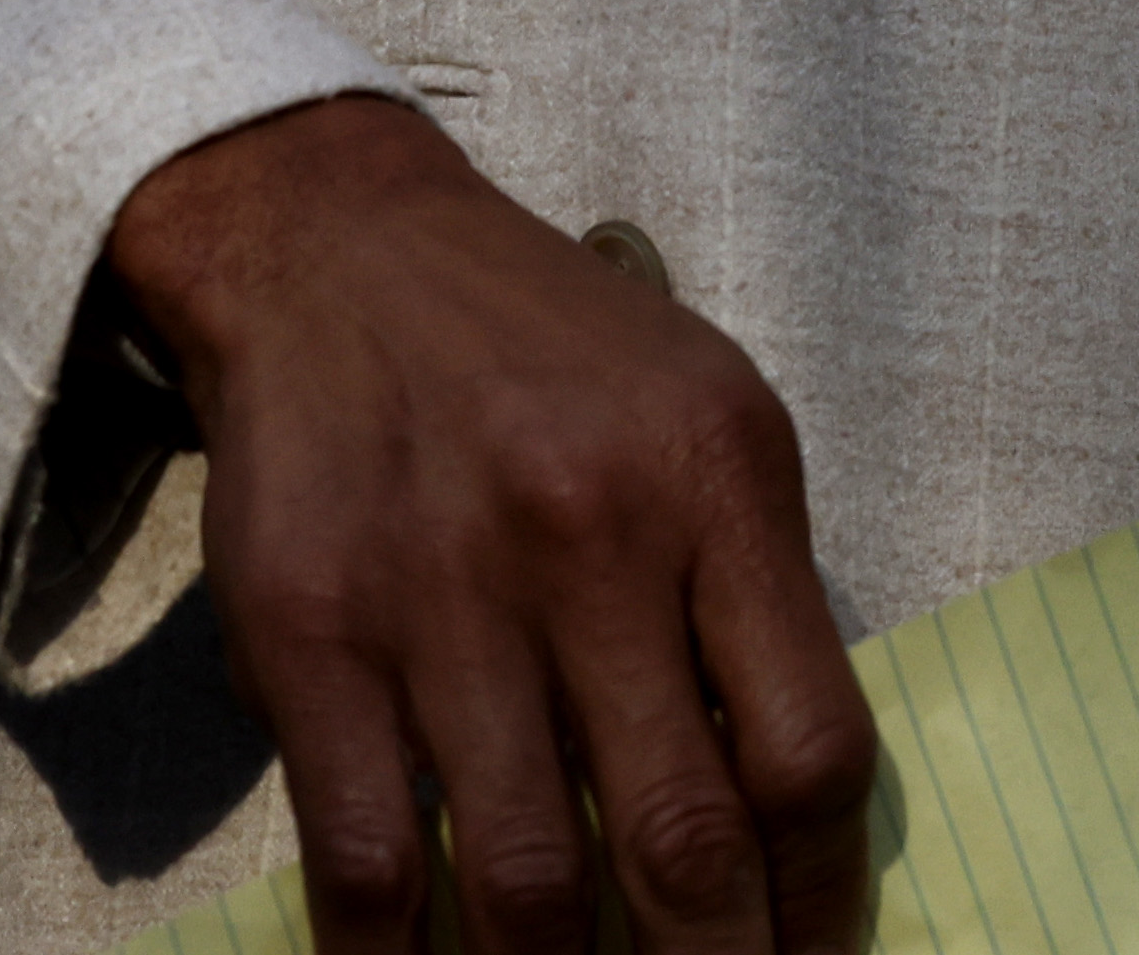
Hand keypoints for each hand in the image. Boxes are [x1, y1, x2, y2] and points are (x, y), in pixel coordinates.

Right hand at [112, 96, 876, 954]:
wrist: (340, 248)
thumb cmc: (552, 354)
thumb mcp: (706, 420)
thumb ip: (754, 597)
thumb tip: (793, 814)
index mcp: (716, 481)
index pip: (808, 750)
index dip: (824, 901)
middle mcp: (591, 540)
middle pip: (685, 844)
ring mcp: (444, 597)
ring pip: (530, 886)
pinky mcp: (314, 641)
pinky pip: (370, 868)